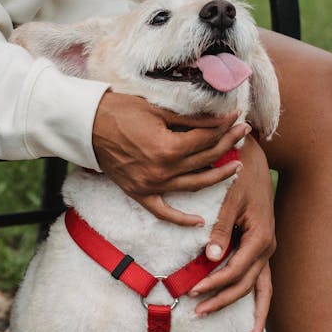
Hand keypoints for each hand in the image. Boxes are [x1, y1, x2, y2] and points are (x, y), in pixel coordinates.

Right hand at [91, 90, 249, 225]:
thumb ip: (190, 119)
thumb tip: (218, 119)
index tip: (237, 117)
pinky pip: (163, 212)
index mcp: (168, 148)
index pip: (207, 139)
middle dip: (227, 145)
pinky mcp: (139, 193)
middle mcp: (162, 171)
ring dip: (217, 177)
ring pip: (194, 185)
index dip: (225, 127)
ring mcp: (151, 185)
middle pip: (204, 159)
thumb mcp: (159, 109)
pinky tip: (199, 221)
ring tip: (236, 167)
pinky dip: (181, 219)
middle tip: (244, 134)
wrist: (87, 125)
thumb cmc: (121, 110)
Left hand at [187, 135, 275, 331]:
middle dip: (224, 301)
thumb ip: (220, 228)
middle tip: (198, 314)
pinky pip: (260, 278)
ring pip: (261, 287)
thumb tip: (211, 259)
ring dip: (251, 309)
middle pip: (247, 285)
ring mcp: (266, 248)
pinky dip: (257, 297)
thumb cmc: (238, 175)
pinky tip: (254, 317)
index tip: (192, 292)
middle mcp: (267, 246)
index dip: (214, 284)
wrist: (252, 158)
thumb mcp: (229, 198)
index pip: (236, 270)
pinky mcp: (260, 246)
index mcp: (260, 236)